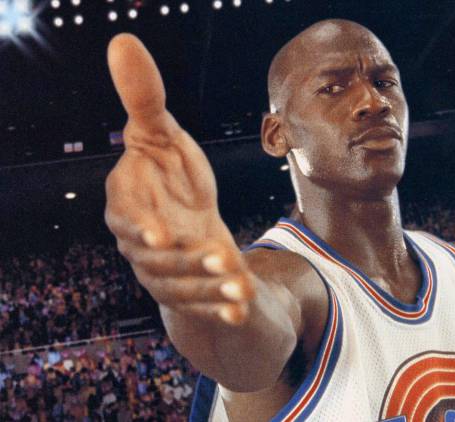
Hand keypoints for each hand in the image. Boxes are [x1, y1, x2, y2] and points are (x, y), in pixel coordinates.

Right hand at [104, 34, 253, 324]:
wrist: (186, 218)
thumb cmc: (172, 171)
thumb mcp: (164, 134)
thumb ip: (145, 99)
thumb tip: (123, 41)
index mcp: (128, 204)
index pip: (123, 217)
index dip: (137, 227)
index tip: (160, 236)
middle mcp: (138, 243)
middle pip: (154, 260)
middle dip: (185, 263)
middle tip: (220, 259)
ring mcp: (159, 272)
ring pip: (177, 288)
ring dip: (207, 290)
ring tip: (240, 285)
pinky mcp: (185, 292)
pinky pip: (198, 306)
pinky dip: (220, 309)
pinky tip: (243, 309)